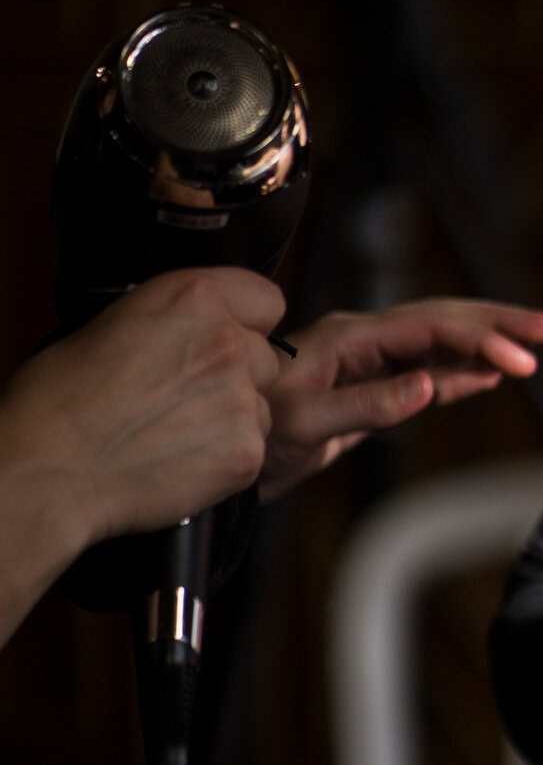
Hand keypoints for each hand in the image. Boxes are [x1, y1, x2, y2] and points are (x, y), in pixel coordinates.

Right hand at [0, 268, 283, 549]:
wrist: (52, 467)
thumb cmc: (61, 398)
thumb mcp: (116, 323)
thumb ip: (175, 321)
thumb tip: (194, 332)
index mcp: (194, 297)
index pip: (266, 301)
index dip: (247, 325)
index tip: (227, 341)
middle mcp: (228, 342)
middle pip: (267, 359)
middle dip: (239, 378)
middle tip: (188, 400)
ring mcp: (241, 399)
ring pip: (262, 408)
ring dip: (233, 421)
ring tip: (177, 435)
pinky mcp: (245, 451)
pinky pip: (253, 450)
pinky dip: (226, 460)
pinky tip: (182, 462)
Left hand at [259, 298, 542, 499]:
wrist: (221, 452)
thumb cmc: (252, 433)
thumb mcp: (307, 424)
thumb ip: (370, 405)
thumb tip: (430, 386)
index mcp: (350, 338)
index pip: (430, 327)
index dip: (480, 338)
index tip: (518, 360)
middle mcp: (362, 339)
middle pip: (444, 318)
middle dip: (499, 321)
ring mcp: (367, 360)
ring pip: (439, 341)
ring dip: (487, 342)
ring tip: (533, 346)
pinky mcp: (369, 385)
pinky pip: (425, 369)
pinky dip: (461, 370)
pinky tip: (488, 375)